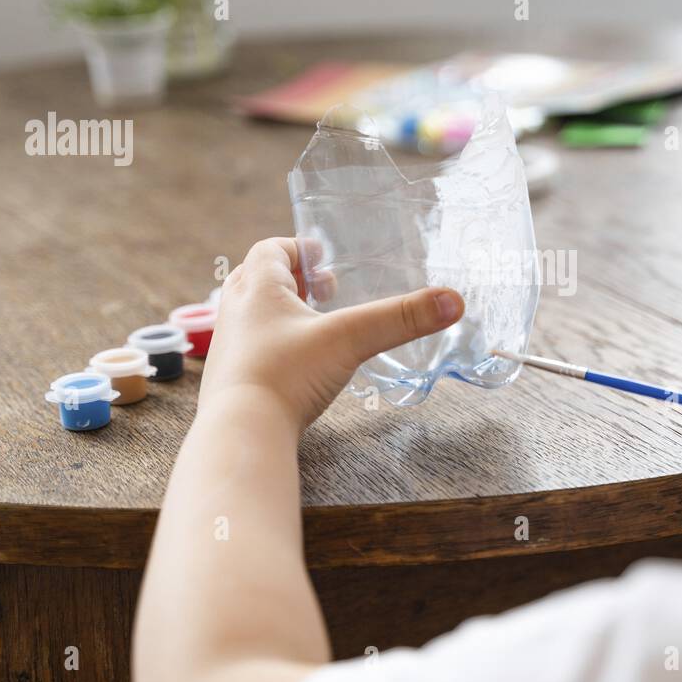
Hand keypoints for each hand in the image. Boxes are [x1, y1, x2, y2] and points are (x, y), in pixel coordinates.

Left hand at [197, 237, 464, 427]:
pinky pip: (251, 348)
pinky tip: (299, 366)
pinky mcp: (229, 379)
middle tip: (323, 290)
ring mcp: (228, 347)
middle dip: (291, 279)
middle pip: (257, 278)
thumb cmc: (286, 376)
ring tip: (316, 325)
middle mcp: (236, 311)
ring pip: (252, 314)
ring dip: (281, 311)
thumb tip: (453, 300)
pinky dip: (273, 344)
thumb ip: (401, 319)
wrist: (241, 433)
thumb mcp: (350, 340)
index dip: (298, 248)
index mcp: (257, 288)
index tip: (323, 258)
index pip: (270, 249)